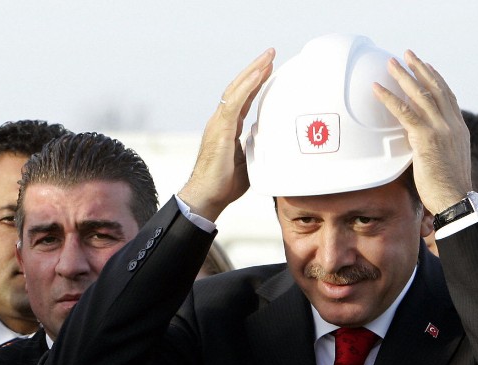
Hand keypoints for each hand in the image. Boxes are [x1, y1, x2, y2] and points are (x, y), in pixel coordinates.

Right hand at [177, 47, 274, 221]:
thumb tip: (268, 138)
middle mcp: (220, 122)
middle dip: (255, 69)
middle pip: (238, 88)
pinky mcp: (220, 130)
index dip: (255, 83)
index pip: (242, 99)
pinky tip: (258, 74)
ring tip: (268, 57)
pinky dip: (247, 86)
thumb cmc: (224, 185)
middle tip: (271, 54)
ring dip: (253, 72)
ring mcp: (218, 124)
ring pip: (236, 90)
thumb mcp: (248, 162)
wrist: (206, 198)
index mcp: (227, 128)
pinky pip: (234, 103)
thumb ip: (256, 147)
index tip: (269, 69)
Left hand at [371, 49, 470, 214]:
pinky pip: (405, 113)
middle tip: (408, 55)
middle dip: (420, 69)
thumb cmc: (449, 188)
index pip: (448, 97)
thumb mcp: (448, 160)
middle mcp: (452, 124)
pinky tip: (377, 89)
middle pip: (435, 88)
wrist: (456, 199)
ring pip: (420, 95)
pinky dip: (389, 98)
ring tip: (391, 63)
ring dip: (404, 76)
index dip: (437, 80)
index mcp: (459, 129)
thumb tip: (423, 145)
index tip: (428, 67)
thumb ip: (438, 147)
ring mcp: (441, 129)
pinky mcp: (426, 138)